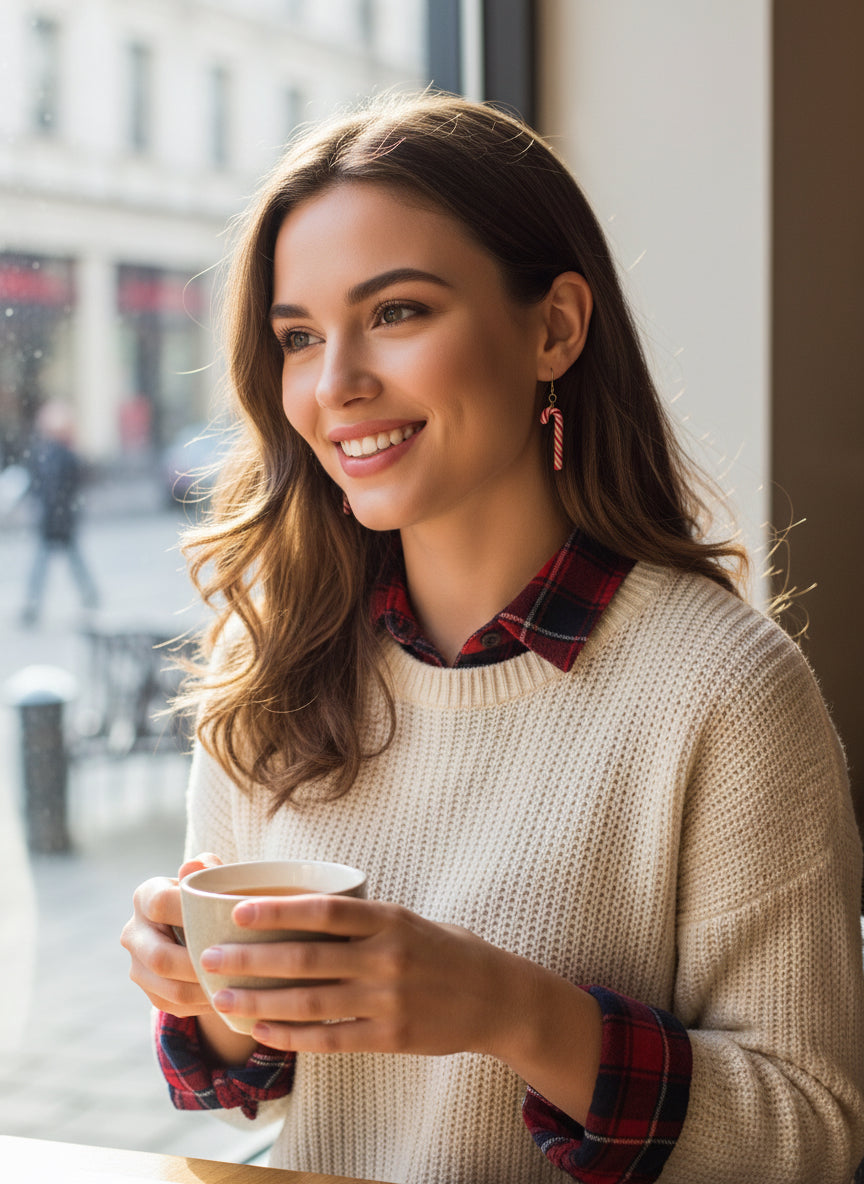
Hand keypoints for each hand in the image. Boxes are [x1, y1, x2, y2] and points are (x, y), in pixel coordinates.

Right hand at [121, 853, 222, 1018]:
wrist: (199, 925)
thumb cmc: (211, 895)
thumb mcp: (211, 878)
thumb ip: (207, 869)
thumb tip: (194, 865)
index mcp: (145, 896)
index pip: (160, 905)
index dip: (191, 913)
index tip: (226, 918)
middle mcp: (134, 932)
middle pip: (160, 957)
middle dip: (199, 963)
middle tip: (236, 963)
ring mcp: (137, 966)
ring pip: (169, 989)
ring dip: (205, 989)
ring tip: (238, 985)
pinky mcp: (150, 993)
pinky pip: (176, 1006)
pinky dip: (205, 1003)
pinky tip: (230, 996)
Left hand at [198, 894, 524, 1057]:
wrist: (496, 998)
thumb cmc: (446, 950)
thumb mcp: (409, 920)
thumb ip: (363, 920)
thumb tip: (301, 910)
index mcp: (390, 919)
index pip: (324, 911)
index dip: (278, 910)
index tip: (237, 911)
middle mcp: (386, 958)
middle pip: (306, 958)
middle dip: (252, 959)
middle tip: (210, 958)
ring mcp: (388, 1001)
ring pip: (311, 1002)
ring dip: (261, 1001)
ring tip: (224, 999)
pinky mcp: (391, 1038)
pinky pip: (332, 1039)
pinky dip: (293, 1037)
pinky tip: (264, 1032)